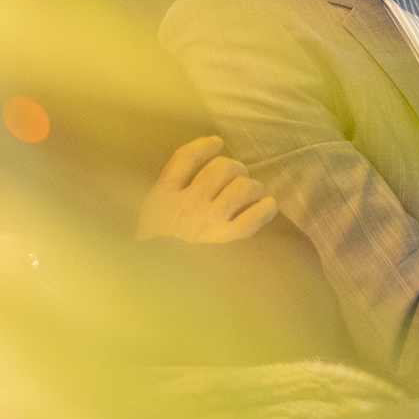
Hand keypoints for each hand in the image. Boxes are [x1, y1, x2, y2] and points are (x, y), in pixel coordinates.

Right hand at [138, 136, 277, 242]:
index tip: (216, 142)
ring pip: (242, 187)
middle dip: (235, 166)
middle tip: (238, 174)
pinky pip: (253, 217)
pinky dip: (265, 208)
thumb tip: (199, 161)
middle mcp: (187, 204)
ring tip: (254, 191)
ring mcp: (207, 221)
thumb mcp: (150, 211)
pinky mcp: (224, 240)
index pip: (186, 157)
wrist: (157, 276)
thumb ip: (169, 187)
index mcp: (164, 195)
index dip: (205, 145)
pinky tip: (268, 205)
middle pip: (221, 168)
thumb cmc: (156, 242)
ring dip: (253, 186)